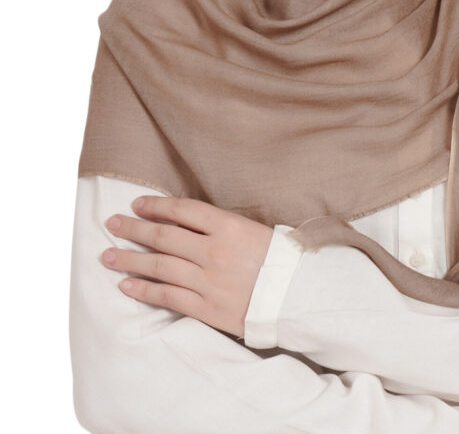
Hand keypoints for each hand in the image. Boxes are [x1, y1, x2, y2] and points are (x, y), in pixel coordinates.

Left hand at [102, 195, 272, 338]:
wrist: (298, 296)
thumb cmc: (279, 259)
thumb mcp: (253, 230)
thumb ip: (220, 226)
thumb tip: (183, 223)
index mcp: (229, 227)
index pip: (183, 211)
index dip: (156, 206)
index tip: (137, 204)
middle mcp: (215, 252)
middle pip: (164, 237)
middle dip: (134, 229)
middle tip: (112, 224)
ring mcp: (209, 281)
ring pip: (159, 267)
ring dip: (130, 260)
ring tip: (108, 256)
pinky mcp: (207, 308)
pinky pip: (168, 297)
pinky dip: (145, 290)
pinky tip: (127, 285)